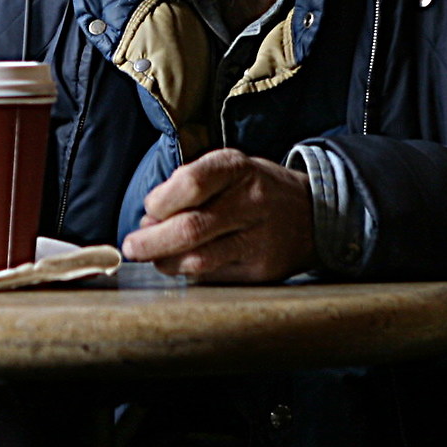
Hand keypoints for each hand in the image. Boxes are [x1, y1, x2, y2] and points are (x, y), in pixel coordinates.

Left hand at [120, 148, 317, 282]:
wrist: (314, 216)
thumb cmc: (256, 189)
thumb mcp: (229, 169)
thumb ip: (188, 187)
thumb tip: (148, 222)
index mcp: (238, 168)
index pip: (192, 183)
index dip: (161, 201)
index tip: (149, 210)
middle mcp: (251, 202)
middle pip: (191, 227)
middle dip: (152, 241)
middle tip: (132, 247)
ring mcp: (259, 240)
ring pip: (200, 260)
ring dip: (167, 262)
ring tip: (156, 258)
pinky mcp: (261, 271)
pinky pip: (214, 278)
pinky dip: (190, 274)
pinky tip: (183, 266)